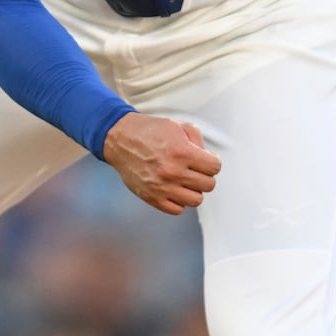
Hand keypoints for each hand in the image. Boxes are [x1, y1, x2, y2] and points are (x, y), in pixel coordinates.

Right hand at [102, 112, 220, 215]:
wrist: (121, 140)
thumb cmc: (150, 132)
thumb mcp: (178, 126)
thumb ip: (199, 141)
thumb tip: (209, 159)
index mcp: (182, 152)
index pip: (214, 167)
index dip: (212, 162)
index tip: (206, 160)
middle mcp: (173, 171)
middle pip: (208, 185)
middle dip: (204, 175)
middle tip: (195, 169)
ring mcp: (162, 187)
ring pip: (196, 200)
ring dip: (194, 189)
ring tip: (185, 180)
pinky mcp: (152, 198)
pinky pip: (178, 209)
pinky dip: (179, 201)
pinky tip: (174, 189)